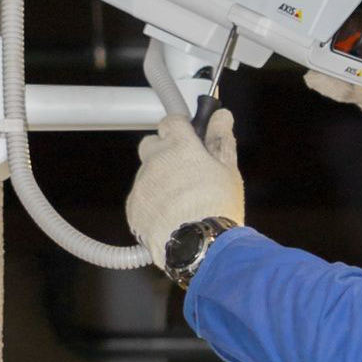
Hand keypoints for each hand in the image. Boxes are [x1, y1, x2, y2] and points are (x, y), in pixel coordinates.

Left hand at [126, 110, 244, 268]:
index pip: (171, 122)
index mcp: (179, 146)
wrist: (200, 245)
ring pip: (147, 174)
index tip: (190, 138)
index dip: (181, 129)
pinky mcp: (133, 207)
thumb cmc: (218, 206)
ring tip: (183, 202)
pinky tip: (172, 216)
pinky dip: (153, 203)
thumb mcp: (228, 170)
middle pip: (151, 145)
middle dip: (164, 152)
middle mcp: (155, 160)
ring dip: (160, 180)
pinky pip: (141, 198)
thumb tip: (222, 116)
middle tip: (186, 171)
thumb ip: (221, 139)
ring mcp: (141, 184)